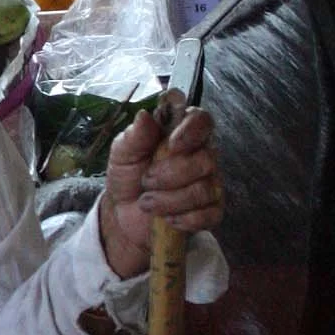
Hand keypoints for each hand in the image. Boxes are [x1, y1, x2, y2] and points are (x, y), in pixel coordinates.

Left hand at [98, 90, 223, 279]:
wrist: (124, 213)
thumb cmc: (128, 176)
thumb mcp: (122, 154)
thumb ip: (134, 136)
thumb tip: (144, 115)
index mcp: (183, 133)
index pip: (202, 120)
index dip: (191, 131)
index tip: (171, 145)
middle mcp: (202, 155)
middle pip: (206, 159)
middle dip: (170, 175)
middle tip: (146, 181)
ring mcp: (210, 183)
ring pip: (203, 190)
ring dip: (169, 200)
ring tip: (147, 203)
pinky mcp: (211, 210)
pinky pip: (209, 215)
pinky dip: (184, 219)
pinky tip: (167, 218)